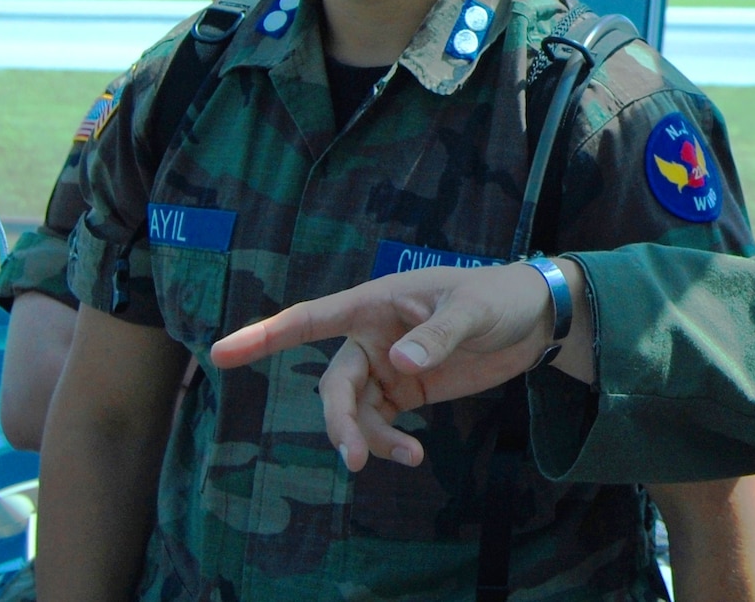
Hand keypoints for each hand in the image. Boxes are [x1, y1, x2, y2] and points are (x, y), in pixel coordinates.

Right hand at [209, 259, 590, 470]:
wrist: (534, 319)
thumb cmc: (498, 298)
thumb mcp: (472, 311)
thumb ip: (437, 337)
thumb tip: (399, 364)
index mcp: (375, 302)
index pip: (310, 319)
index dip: (264, 335)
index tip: (220, 354)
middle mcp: (371, 335)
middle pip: (335, 383)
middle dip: (339, 421)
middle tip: (355, 458)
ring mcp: (387, 364)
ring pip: (356, 409)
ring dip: (369, 437)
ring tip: (406, 455)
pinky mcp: (408, 389)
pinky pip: (381, 421)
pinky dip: (390, 441)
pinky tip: (414, 452)